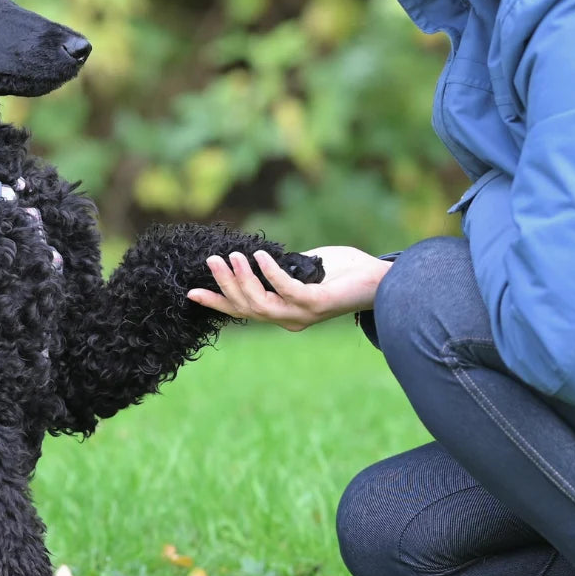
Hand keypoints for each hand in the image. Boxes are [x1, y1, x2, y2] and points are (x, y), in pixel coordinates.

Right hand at [186, 246, 391, 330]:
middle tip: (211, 260)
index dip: (217, 302)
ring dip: (243, 280)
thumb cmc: (345, 271)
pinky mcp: (316, 304)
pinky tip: (260, 256)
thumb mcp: (305, 268)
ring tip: (232, 257)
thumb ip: (282, 268)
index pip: (243, 310)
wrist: (382, 280)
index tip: (192, 291)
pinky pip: (286, 290)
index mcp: (285, 313)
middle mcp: (290, 319)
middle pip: (246, 307)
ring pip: (261, 303)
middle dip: (225, 284)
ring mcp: (302, 314)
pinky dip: (270, 273)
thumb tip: (260, 256)